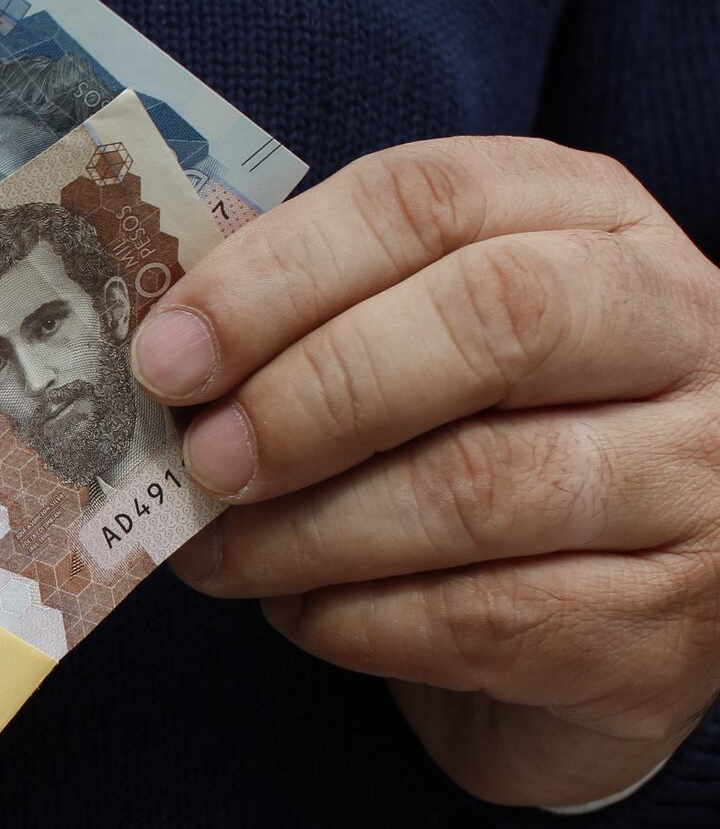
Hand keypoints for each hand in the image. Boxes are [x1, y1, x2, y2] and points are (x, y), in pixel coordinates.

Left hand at [132, 137, 719, 806]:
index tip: (167, 354)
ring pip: (479, 487)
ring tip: (221, 553)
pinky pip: (483, 620)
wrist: (597, 622)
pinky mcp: (666, 628)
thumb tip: (162, 335)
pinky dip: (354, 620)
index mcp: (594, 225)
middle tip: (202, 459)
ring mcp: (697, 482)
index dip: (280, 272)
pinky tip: (299, 613)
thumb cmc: (476, 451)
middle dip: (310, 395)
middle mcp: (681, 331)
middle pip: (491, 320)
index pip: (431, 199)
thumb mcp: (410, 344)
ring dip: (308, 532)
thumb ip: (311, 313)